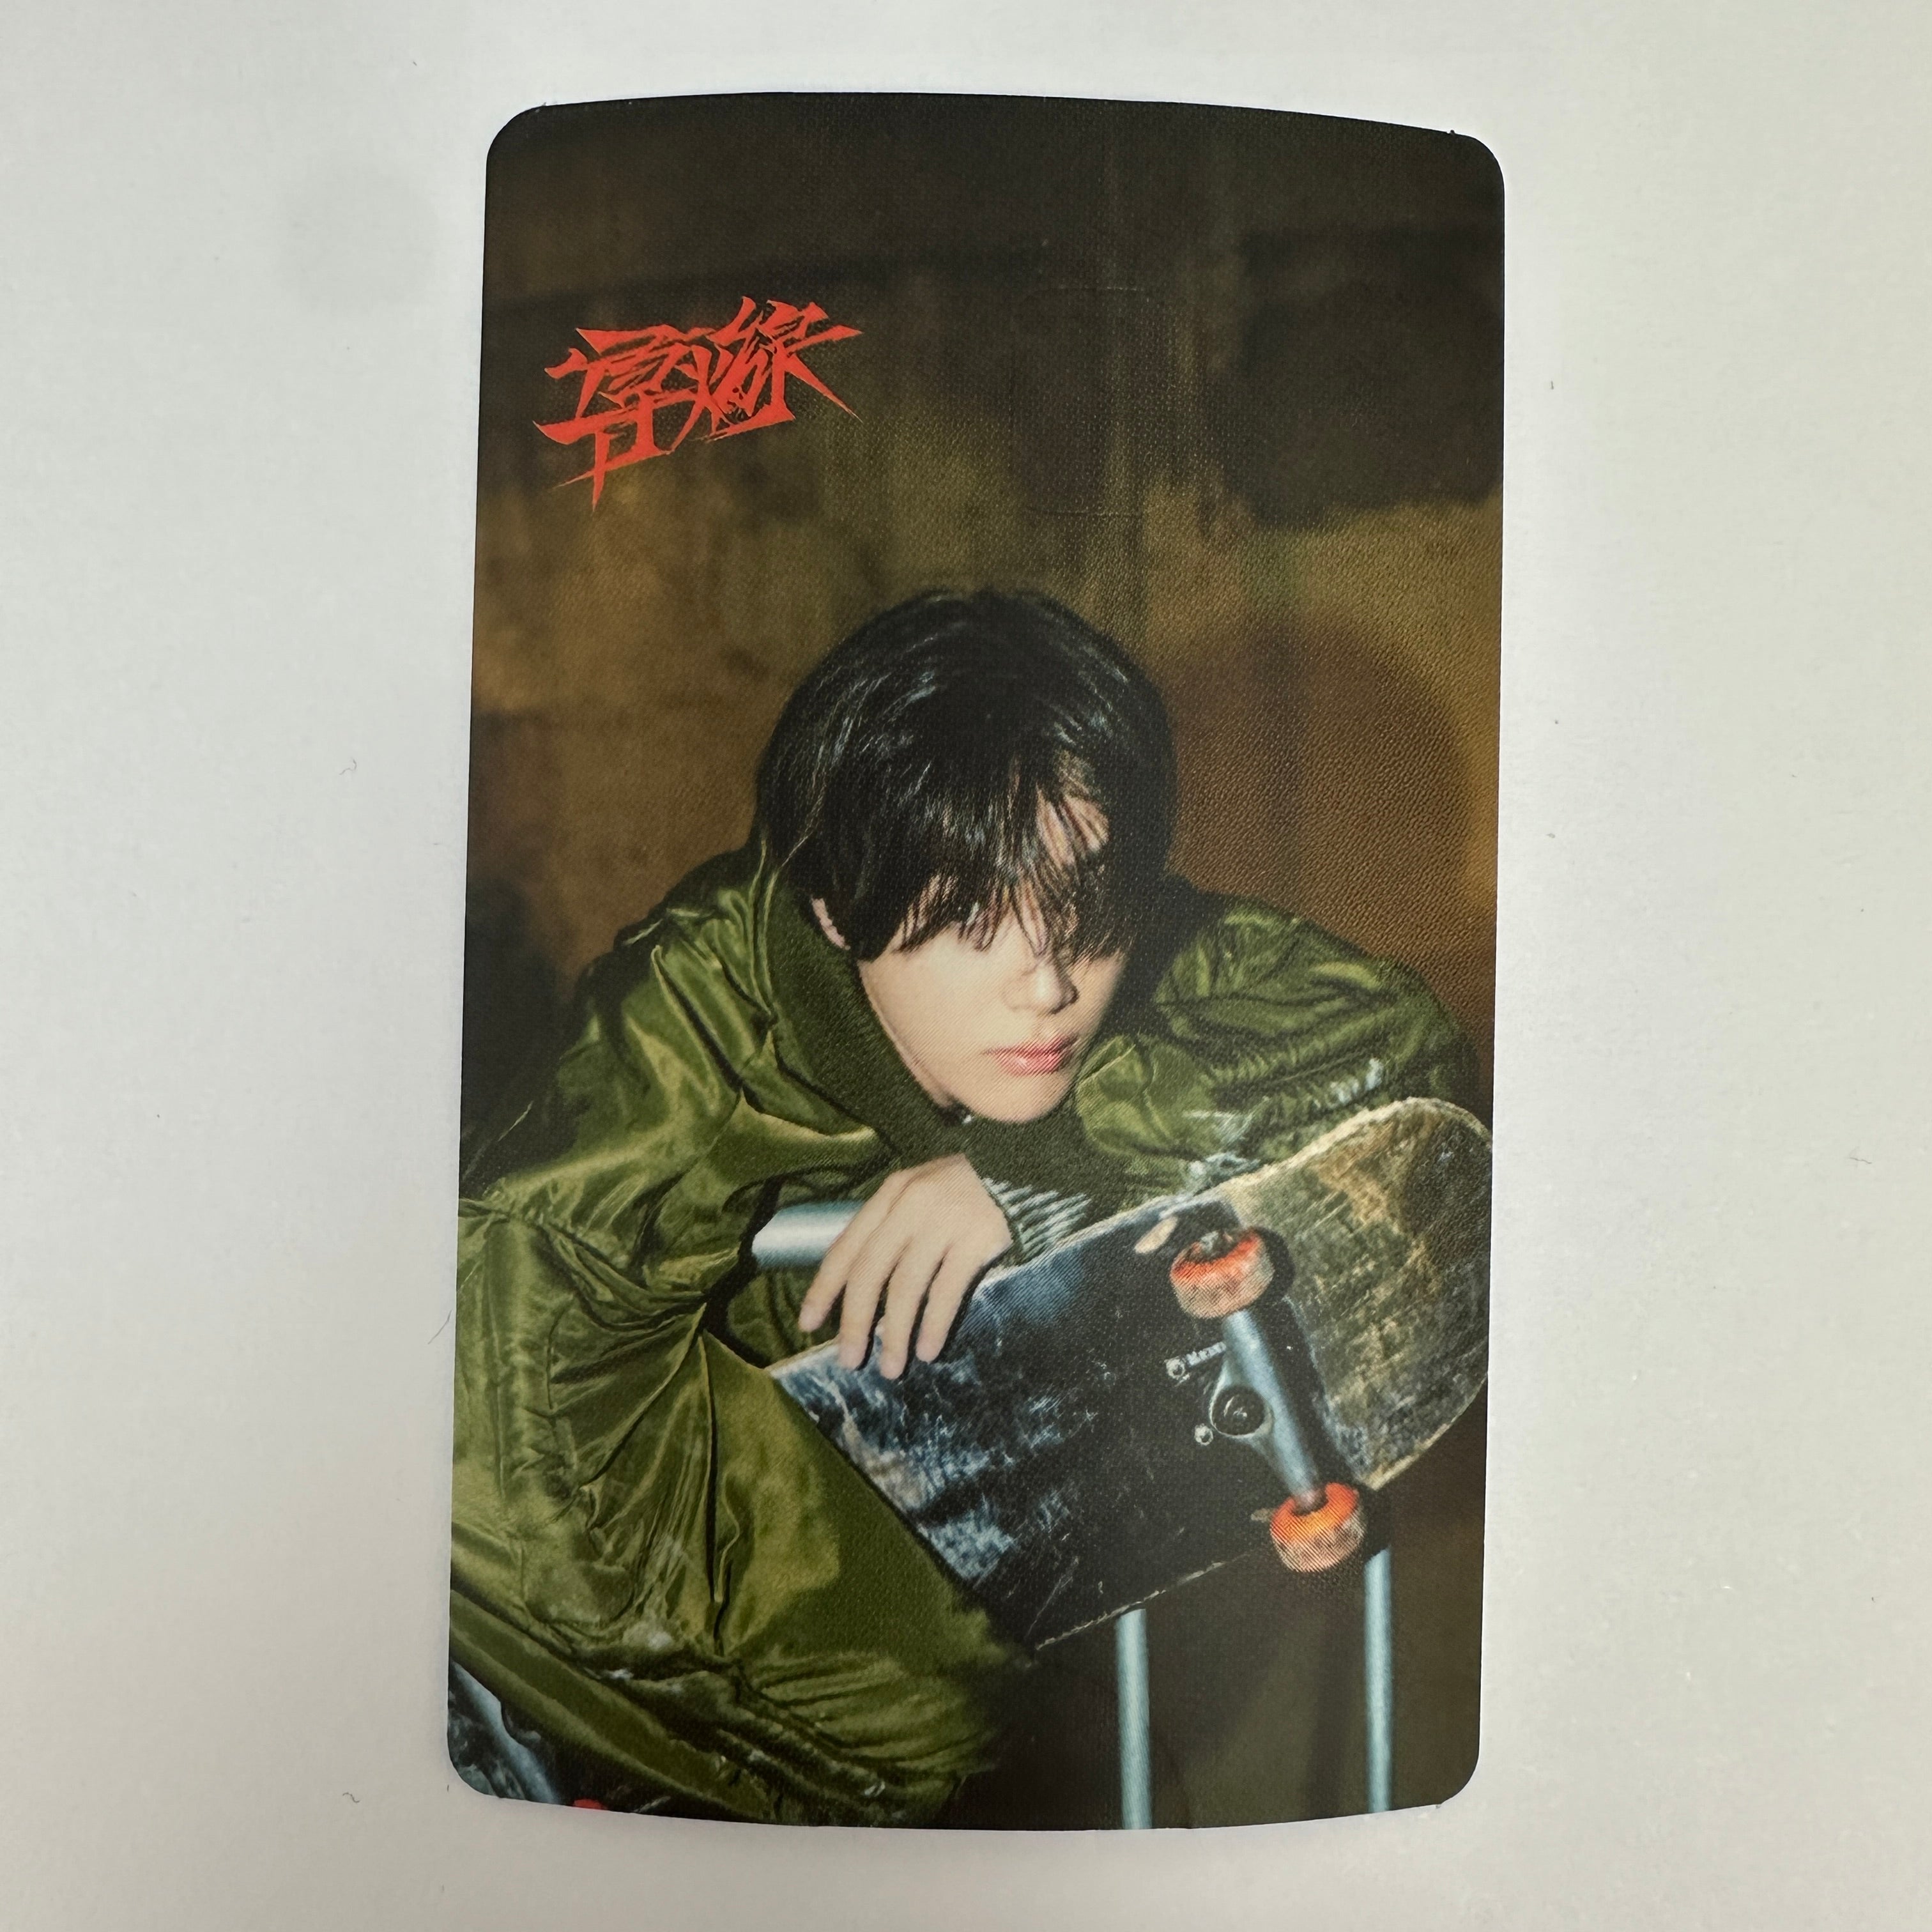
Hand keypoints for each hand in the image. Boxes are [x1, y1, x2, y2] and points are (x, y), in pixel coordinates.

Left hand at [797, 1155, 1011, 1377]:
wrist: (1023, 1170)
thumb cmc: (964, 1190)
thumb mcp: (918, 1195)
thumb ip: (890, 1228)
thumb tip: (859, 1290)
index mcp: (889, 1195)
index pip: (846, 1247)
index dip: (825, 1288)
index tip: (809, 1324)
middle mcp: (911, 1205)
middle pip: (871, 1272)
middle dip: (855, 1322)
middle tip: (849, 1360)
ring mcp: (945, 1221)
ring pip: (906, 1287)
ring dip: (895, 1334)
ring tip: (891, 1368)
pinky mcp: (977, 1238)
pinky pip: (947, 1291)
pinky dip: (933, 1325)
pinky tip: (927, 1351)